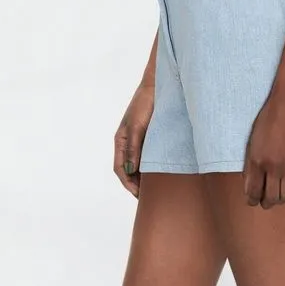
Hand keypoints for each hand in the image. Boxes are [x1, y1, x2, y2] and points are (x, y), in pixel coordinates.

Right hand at [114, 81, 154, 197]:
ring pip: (141, 165)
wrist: (159, 86)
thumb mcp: (137, 127)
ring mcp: (141, 141)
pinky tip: (164, 174)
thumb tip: (130, 171)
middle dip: (137, 185)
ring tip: (158, 190)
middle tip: (150, 198)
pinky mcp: (153, 138)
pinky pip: (151, 157)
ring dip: (146, 178)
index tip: (139, 195)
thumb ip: (133, 148)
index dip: (128, 183)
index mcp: (120, 141)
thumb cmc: (145, 104)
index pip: (119, 169)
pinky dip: (154, 168)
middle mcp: (129, 143)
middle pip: (129, 170)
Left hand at [243, 92, 284, 207]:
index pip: (253, 192)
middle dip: (267, 203)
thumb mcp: (251, 144)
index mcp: (256, 162)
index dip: (252, 200)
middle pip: (271, 198)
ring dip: (281, 199)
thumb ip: (250, 165)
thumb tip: (249, 182)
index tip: (253, 201)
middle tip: (266, 201)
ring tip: (279, 194)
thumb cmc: (265, 122)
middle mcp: (272, 167)